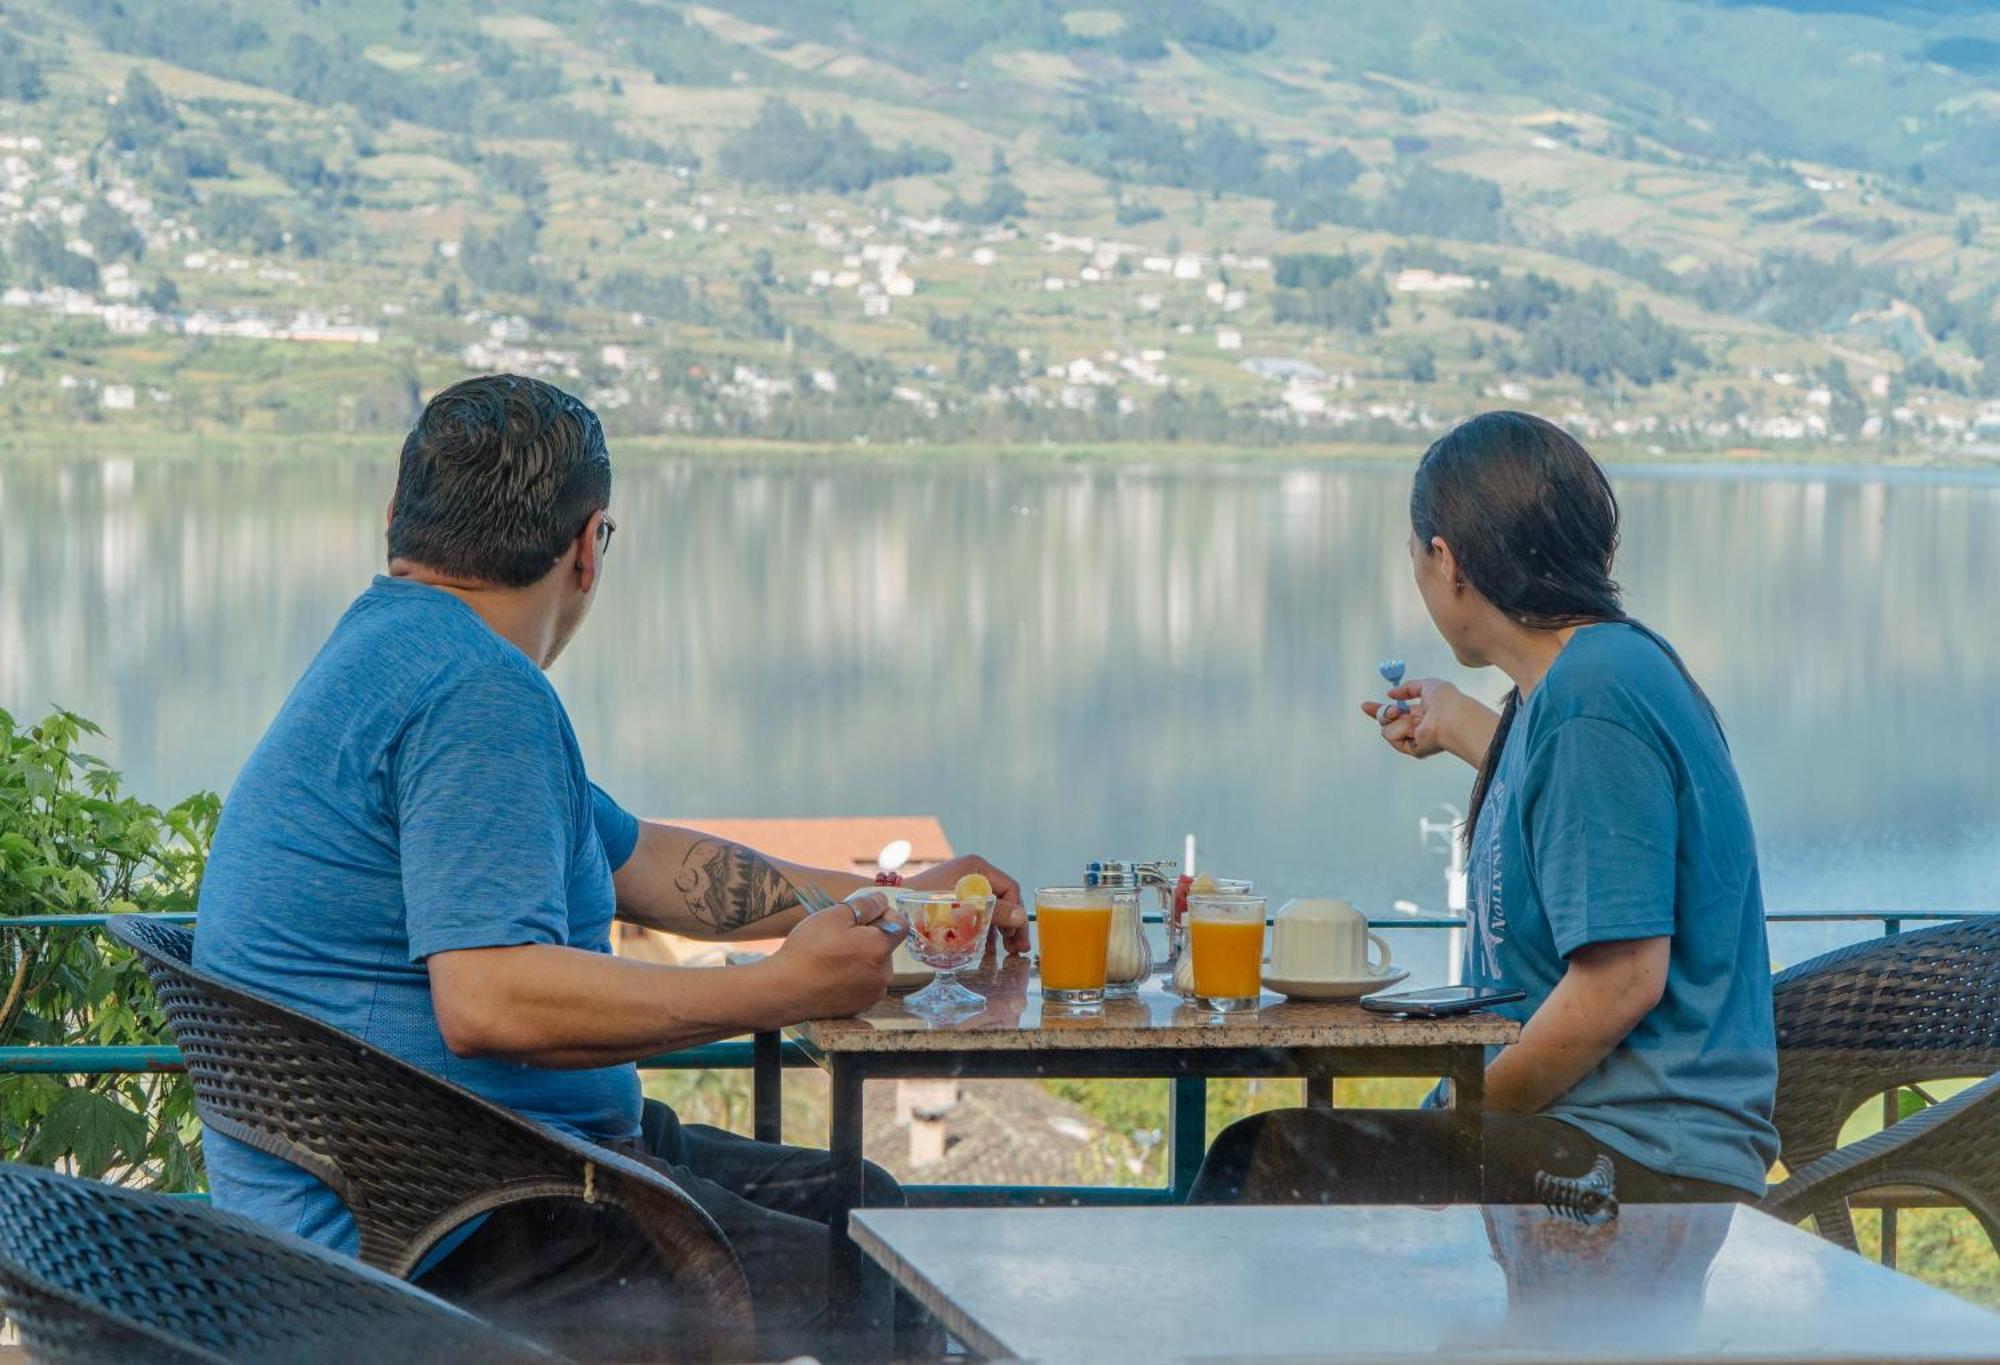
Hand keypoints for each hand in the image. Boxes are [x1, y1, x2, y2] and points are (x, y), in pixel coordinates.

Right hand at [766, 900, 900, 1017]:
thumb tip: (882, 901)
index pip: (900, 923)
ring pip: (874, 966)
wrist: (784, 990)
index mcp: (881, 948)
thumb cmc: (808, 950)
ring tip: (831, 957)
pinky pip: (864, 984)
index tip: (860, 916)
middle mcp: (884, 974)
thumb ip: (865, 905)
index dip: (882, 913)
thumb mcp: (835, 915)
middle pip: (885, 945)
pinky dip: (852, 977)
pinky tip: (831, 974)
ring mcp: (872, 993)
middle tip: (839, 936)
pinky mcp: (860, 1007)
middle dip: (869, 937)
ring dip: (861, 958)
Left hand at [903, 854, 1029, 954]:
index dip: (1017, 914)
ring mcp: (961, 884)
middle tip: (1016, 950)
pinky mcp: (951, 897)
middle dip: (1010, 924)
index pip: (1010, 889)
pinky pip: (975, 912)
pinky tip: (984, 947)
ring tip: (1003, 951)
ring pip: (989, 907)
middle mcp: (971, 872)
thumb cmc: (929, 906)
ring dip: (998, 929)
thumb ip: (995, 912)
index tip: (1017, 939)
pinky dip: (982, 927)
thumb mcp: (966, 910)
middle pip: (1002, 899)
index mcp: (977, 867)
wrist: (894, 906)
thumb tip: (1021, 917)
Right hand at [1362, 677, 1472, 759]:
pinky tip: (1410, 727)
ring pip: (1388, 729)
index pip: (1400, 711)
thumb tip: (1392, 693)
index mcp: (1423, 713)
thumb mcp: (1427, 685)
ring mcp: (1415, 739)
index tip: (1367, 704)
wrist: (1453, 718)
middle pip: (1390, 723)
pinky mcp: (1413, 749)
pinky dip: (1398, 730)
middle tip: (1366, 705)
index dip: (1384, 707)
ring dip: (1390, 718)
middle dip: (1378, 713)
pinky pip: (1393, 738)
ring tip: (1402, 714)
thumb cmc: (1447, 701)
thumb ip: (1408, 687)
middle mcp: (1418, 727)